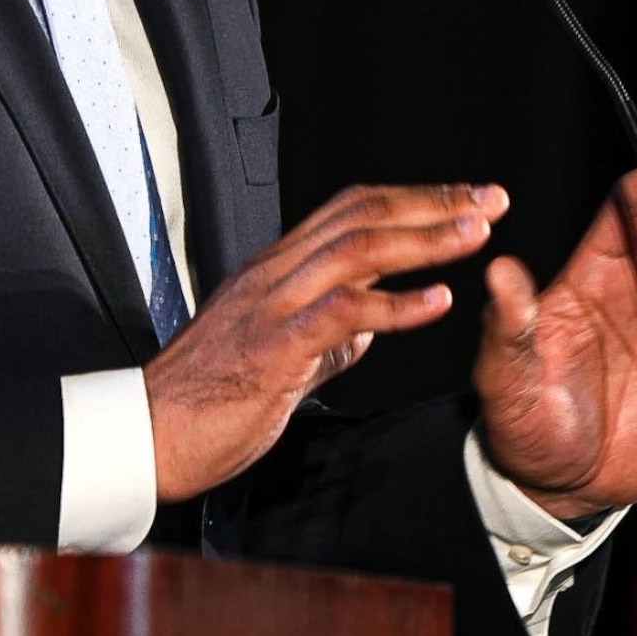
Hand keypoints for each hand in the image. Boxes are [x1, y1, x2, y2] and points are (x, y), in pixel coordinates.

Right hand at [146, 181, 504, 502]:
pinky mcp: (272, 347)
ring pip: (356, 248)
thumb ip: (322, 336)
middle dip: (433, 202)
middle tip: (490, 198)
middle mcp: (275, 273)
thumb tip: (363, 329)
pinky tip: (436, 301)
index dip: (413, 199)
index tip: (464, 199)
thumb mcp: (277, 358)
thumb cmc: (206, 404)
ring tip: (476, 232)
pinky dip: (395, 305)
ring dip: (424, 239)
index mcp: (276, 270)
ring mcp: (272, 305)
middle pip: (363, 214)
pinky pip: (341, 313)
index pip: (352, 210)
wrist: (146, 437)